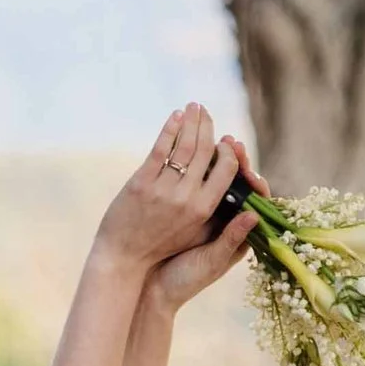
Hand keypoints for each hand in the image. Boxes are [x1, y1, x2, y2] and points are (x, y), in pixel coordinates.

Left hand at [96, 107, 251, 285]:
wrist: (124, 259)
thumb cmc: (163, 247)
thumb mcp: (196, 234)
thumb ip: (217, 211)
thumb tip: (240, 191)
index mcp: (204, 209)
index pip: (227, 168)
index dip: (228, 149)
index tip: (224, 138)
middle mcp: (187, 198)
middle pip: (206, 151)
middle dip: (208, 126)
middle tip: (206, 111)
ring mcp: (163, 190)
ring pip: (185, 146)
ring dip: (191, 121)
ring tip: (194, 106)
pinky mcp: (141, 183)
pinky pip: (161, 149)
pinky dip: (170, 128)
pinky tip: (175, 116)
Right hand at [149, 149, 264, 314]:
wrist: (151, 289)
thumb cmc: (185, 282)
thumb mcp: (210, 263)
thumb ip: (231, 240)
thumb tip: (254, 216)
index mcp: (239, 236)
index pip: (257, 203)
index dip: (254, 183)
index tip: (248, 170)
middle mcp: (227, 221)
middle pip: (240, 186)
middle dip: (238, 162)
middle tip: (232, 142)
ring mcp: (208, 213)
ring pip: (219, 179)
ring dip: (219, 159)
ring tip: (218, 138)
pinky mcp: (187, 207)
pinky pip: (198, 181)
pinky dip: (199, 165)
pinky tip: (195, 150)